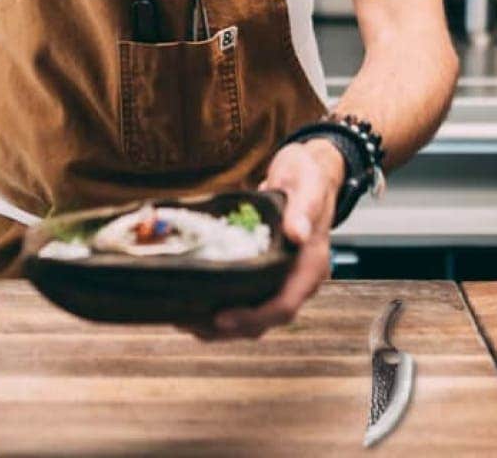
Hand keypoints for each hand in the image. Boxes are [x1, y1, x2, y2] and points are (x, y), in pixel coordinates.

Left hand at [185, 139, 343, 340]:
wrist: (310, 170)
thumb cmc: (308, 175)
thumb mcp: (308, 184)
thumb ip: (304, 208)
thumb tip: (297, 234)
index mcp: (311, 264)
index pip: (285, 304)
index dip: (254, 317)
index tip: (221, 317)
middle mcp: (298, 278)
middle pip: (265, 318)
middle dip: (229, 326)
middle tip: (189, 321)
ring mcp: (283, 276)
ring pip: (254, 313)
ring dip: (220, 322)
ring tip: (185, 318)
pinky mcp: (268, 270)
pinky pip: (247, 296)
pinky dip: (222, 301)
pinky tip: (195, 299)